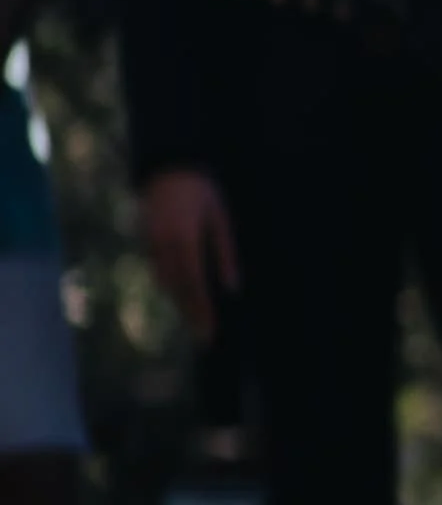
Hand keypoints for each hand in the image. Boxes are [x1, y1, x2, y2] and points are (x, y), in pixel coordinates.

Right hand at [140, 168, 239, 341]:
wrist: (167, 166)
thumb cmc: (201, 190)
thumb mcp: (220, 218)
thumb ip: (226, 253)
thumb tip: (232, 288)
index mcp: (184, 239)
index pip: (194, 283)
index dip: (202, 308)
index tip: (210, 329)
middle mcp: (164, 245)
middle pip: (178, 289)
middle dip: (191, 313)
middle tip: (204, 337)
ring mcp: (151, 243)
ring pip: (166, 282)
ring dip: (180, 303)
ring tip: (197, 322)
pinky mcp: (147, 241)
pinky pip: (159, 271)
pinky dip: (171, 287)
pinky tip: (183, 298)